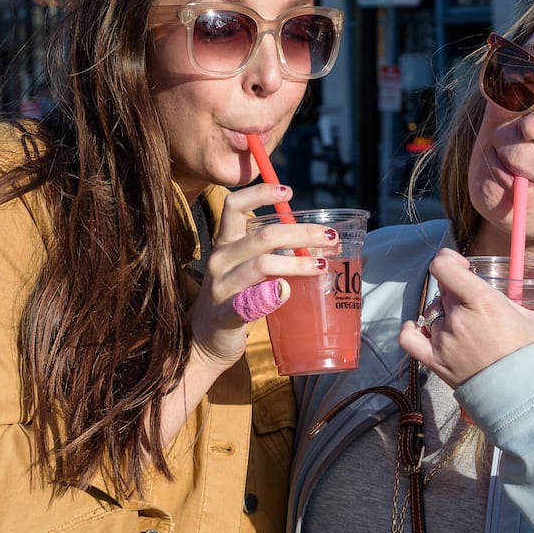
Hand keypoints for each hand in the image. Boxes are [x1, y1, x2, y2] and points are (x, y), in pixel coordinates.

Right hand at [184, 184, 336, 373]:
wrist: (203, 341)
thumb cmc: (233, 300)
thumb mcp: (245, 269)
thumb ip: (272, 254)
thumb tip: (318, 242)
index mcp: (226, 244)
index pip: (234, 206)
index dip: (260, 193)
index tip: (288, 190)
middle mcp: (221, 260)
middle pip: (264, 236)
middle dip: (302, 233)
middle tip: (330, 236)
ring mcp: (222, 287)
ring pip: (262, 264)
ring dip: (297, 264)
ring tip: (321, 265)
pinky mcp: (226, 313)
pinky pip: (250, 300)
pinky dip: (272, 294)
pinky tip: (287, 292)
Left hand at [398, 248, 533, 387]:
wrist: (527, 402)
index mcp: (482, 302)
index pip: (443, 266)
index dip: (448, 260)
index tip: (461, 266)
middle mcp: (457, 318)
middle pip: (443, 291)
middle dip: (457, 292)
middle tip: (475, 304)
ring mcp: (443, 341)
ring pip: (432, 314)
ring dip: (444, 315)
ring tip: (464, 325)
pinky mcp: (435, 363)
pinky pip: (409, 339)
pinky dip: (412, 330)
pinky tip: (422, 328)